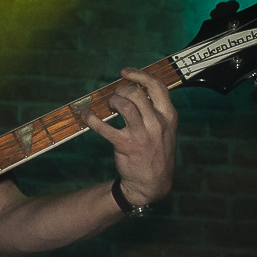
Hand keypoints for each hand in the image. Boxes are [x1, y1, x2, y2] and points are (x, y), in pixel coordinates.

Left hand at [84, 68, 177, 207]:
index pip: (157, 86)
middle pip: (137, 93)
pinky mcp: (125, 145)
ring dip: (112, 101)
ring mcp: (142, 135)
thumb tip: (135, 89)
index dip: (139, 75)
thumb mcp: (165, 130)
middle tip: (115, 97)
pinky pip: (104, 127)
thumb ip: (155, 111)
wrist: (152, 183)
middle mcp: (157, 123)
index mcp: (169, 116)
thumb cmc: (156, 153)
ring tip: (109, 106)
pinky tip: (86, 115)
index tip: (125, 72)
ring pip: (123, 105)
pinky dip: (91, 118)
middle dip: (122, 90)